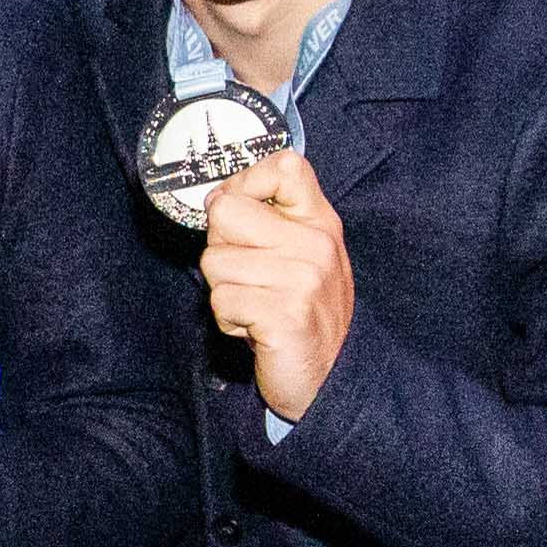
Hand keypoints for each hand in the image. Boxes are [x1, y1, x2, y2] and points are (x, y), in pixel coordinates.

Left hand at [196, 150, 355, 421]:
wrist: (332, 380)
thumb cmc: (305, 316)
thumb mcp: (302, 257)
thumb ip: (270, 221)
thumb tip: (218, 198)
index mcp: (321, 222)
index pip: (285, 166)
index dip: (245, 183)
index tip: (242, 213)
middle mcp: (316, 245)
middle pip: (226, 210)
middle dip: (222, 247)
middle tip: (249, 276)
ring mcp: (303, 279)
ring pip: (214, 261)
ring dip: (224, 291)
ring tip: (256, 307)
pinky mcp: (284, 315)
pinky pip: (220, 300)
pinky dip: (228, 321)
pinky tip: (255, 330)